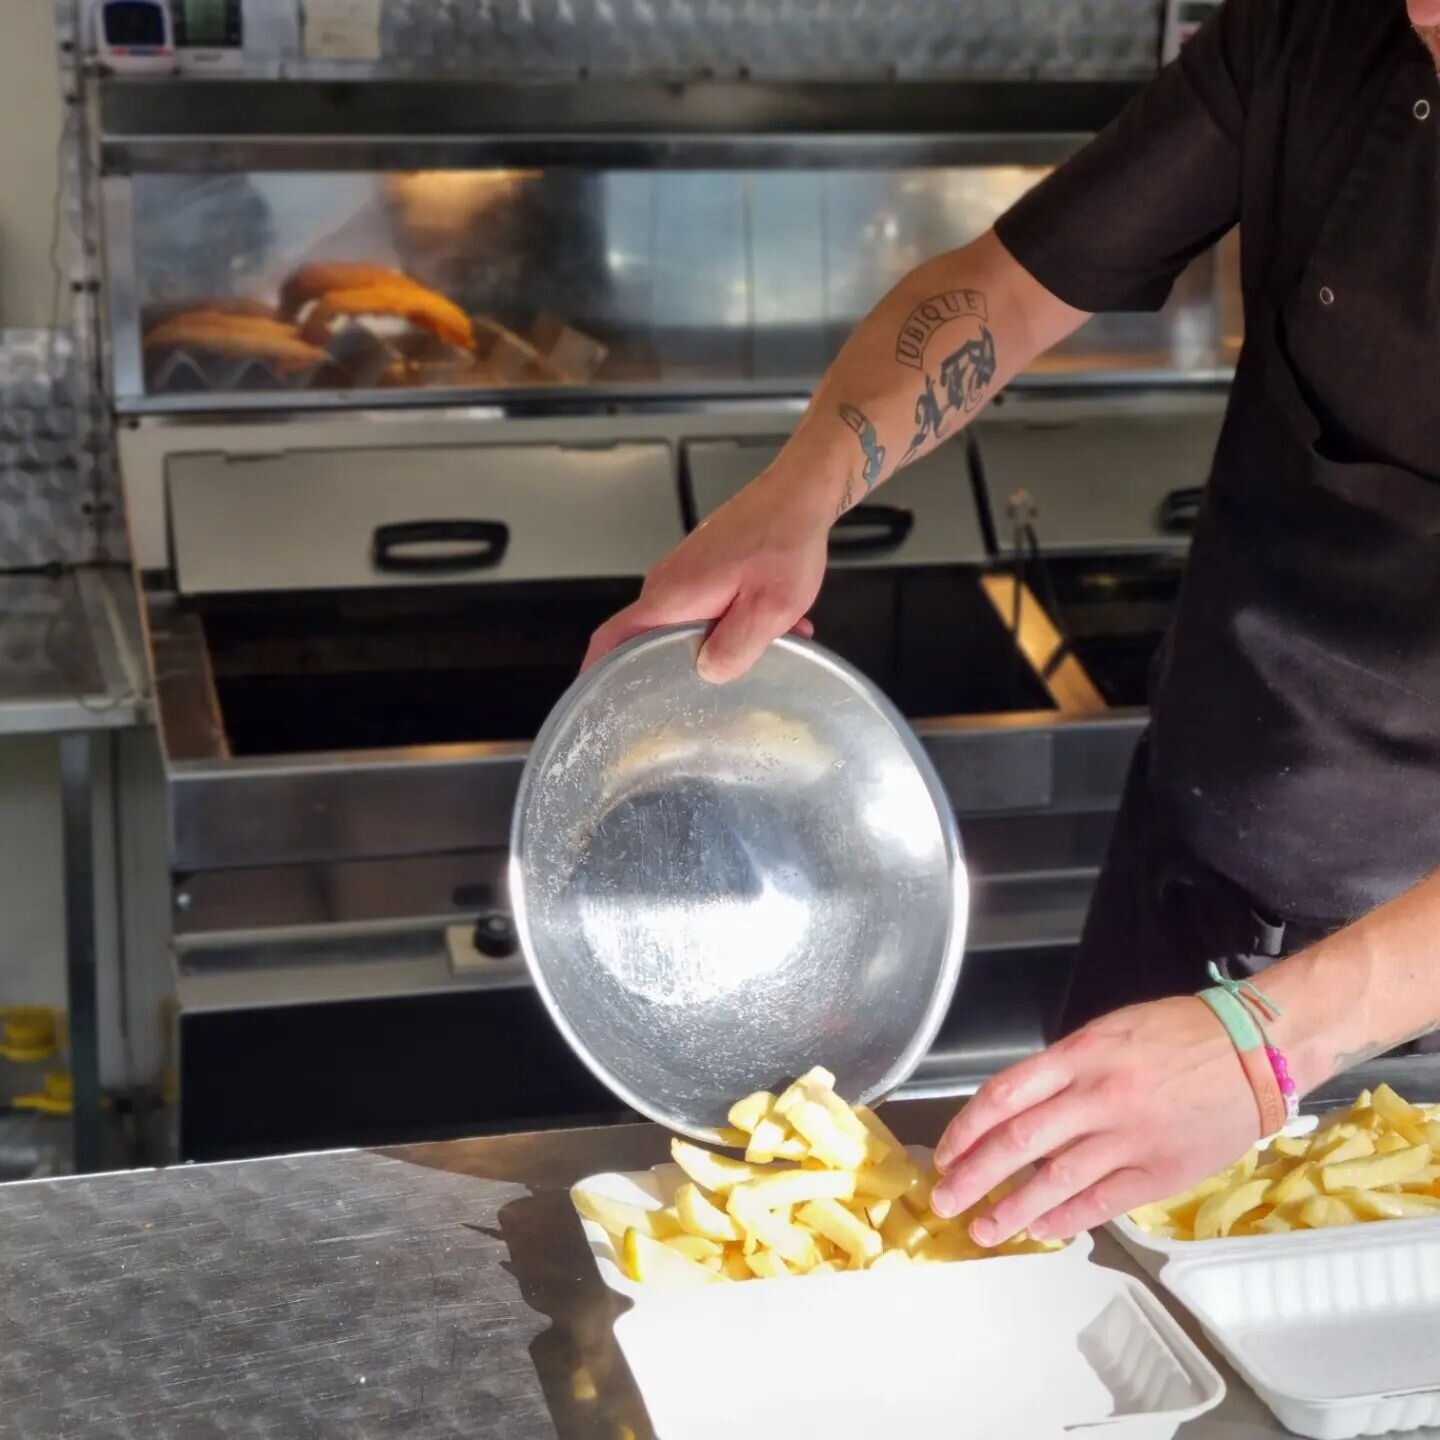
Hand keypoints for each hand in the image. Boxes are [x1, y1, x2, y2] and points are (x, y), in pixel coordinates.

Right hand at [583, 467, 830, 682]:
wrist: (799, 493)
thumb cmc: (784, 544)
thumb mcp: (769, 610)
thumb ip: (735, 649)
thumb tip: (708, 673)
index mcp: (671, 598)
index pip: (613, 638)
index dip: (599, 672)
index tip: (598, 700)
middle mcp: (667, 584)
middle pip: (650, 639)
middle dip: (682, 667)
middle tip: (712, 694)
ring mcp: (684, 573)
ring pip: (687, 624)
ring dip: (722, 642)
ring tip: (769, 649)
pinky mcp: (703, 567)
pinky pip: (706, 606)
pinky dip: (734, 621)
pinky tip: (776, 626)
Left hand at [931, 996, 1259, 1243]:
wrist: (1257, 1052)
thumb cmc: (1178, 1034)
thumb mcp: (1109, 1032)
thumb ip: (1063, 1069)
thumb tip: (1019, 1108)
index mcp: (1080, 1055)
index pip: (1005, 1095)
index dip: (967, 1128)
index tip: (946, 1152)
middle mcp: (1098, 1097)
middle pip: (1019, 1143)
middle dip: (975, 1176)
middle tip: (945, 1201)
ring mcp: (1130, 1138)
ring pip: (1055, 1181)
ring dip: (1012, 1211)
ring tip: (983, 1231)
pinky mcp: (1161, 1173)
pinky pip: (1102, 1202)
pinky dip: (1067, 1220)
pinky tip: (1040, 1232)